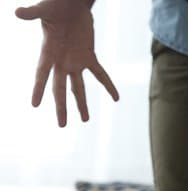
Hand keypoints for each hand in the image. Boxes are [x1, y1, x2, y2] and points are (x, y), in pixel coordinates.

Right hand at [16, 0, 118, 126]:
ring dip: (82, 103)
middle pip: (61, 88)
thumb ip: (32, 13)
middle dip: (62, 107)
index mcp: (48, 52)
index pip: (41, 74)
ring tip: (85, 120)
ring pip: (79, 87)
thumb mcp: (43, 10)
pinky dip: (108, 86)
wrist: (71, 4)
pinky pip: (100, 74)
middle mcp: (61, 61)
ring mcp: (75, 60)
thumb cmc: (55, 6)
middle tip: (61, 125)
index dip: (38, 89)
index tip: (34, 105)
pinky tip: (116, 98)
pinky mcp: (89, 56)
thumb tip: (17, 12)